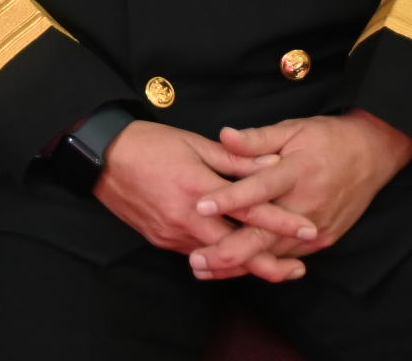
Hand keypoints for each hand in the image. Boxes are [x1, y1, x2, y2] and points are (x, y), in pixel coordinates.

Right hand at [91, 121, 313, 280]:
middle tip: (298, 269)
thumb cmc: (149, 143)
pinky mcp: (161, 240)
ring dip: (244, 262)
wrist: (102, 157)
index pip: (250, 211)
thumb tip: (272, 163)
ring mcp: (172, 234)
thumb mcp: (195, 143)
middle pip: (237, 250)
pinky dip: (217, 257)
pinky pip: (196, 253)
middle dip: (270, 263)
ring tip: (273, 266)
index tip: (309, 230)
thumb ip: (236, 158)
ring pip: (216, 257)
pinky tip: (233, 255)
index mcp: (199, 189)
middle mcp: (187, 218)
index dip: (282, 223)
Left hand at [186, 109, 411, 280]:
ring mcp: (317, 227)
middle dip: (229, 251)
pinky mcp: (324, 239)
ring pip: (273, 253)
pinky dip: (262, 263)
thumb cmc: (327, 138)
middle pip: (265, 235)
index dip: (230, 198)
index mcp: (297, 171)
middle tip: (196, 260)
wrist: (373, 155)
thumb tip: (224, 134)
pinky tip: (236, 269)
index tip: (201, 206)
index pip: (260, 188)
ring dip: (240, 264)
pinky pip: (288, 255)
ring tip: (205, 269)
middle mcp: (307, 205)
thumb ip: (257, 138)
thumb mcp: (293, 128)